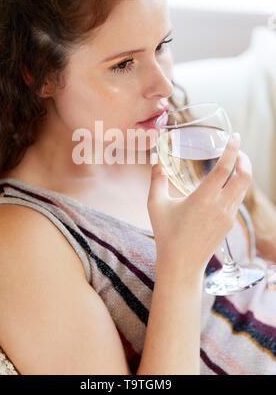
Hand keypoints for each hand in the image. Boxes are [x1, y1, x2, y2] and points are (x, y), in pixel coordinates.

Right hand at [147, 133, 251, 276]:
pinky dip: (237, 187)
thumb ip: (156, 180)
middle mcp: (220, 207)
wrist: (181, 265)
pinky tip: (227, 184)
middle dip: (244, 159)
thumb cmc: (166, 234)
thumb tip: (156, 162)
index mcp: (203, 199)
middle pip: (244, 177)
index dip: (232, 150)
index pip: (224, 168)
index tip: (235, 137)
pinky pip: (238, 200)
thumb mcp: (155, 205)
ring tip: (234, 163)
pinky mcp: (228, 225)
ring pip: (243, 189)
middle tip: (238, 149)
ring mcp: (227, 217)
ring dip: (243, 173)